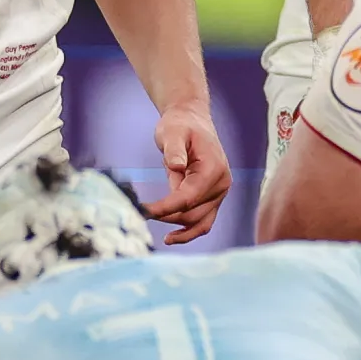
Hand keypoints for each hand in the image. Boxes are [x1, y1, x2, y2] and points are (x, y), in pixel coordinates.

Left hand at [143, 106, 231, 243]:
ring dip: (175, 226)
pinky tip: (171, 238)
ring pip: (198, 222)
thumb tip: (176, 165)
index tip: (142, 210)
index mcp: (214, 169)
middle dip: (166, 216)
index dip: (165, 207)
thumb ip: (174, 149)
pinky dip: (189, 232)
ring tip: (150, 220)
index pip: (188, 197)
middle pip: (192, 213)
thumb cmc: (180, 126)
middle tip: (139, 211)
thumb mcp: (173, 133)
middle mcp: (221, 184)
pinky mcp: (213, 198)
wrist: (191, 122)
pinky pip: (203, 222)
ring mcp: (219, 193)